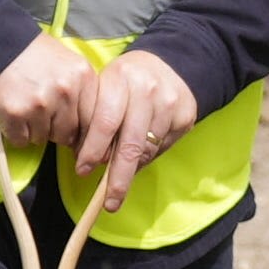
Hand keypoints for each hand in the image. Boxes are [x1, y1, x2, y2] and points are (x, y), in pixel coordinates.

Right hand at [0, 31, 96, 146]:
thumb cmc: (30, 53)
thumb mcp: (67, 62)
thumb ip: (81, 90)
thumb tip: (91, 129)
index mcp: (83, 76)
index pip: (94, 120)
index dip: (84, 131)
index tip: (76, 136)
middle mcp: (65, 91)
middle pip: (69, 134)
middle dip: (56, 130)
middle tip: (42, 114)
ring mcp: (40, 104)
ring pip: (44, 139)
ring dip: (34, 131)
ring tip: (25, 108)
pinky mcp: (15, 114)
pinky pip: (21, 140)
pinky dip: (15, 132)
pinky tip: (11, 113)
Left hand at [69, 49, 199, 185]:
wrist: (172, 64)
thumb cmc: (127, 81)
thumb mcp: (106, 88)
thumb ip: (96, 118)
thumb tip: (93, 162)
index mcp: (120, 79)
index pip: (105, 123)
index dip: (92, 151)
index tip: (82, 171)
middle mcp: (147, 91)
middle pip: (130, 144)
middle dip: (118, 178)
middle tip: (109, 203)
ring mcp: (169, 105)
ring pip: (147, 150)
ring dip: (131, 169)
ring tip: (119, 179)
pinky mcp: (186, 117)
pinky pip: (162, 149)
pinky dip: (146, 159)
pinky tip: (138, 158)